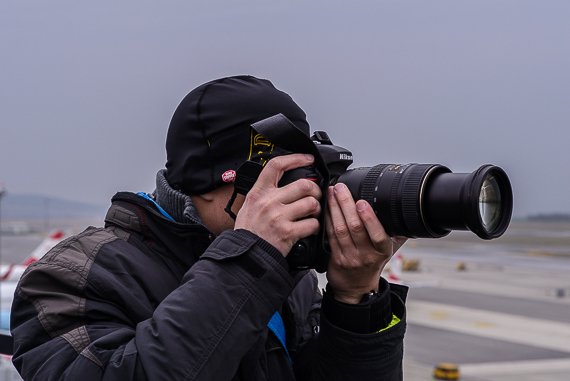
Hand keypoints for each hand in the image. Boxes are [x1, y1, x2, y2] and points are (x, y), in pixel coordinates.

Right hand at [235, 154, 321, 255]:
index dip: (295, 158)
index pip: (277, 166)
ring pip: (311, 203)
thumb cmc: (248, 232)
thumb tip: (280, 181)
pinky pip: (312, 224)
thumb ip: (264, 193)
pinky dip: (315, 227)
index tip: (307, 159)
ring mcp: (278, 217)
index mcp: (259, 192)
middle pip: (304, 184)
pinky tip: (309, 228)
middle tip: (315, 197)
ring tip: (312, 214)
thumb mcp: (249, 205)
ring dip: (317, 209)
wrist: (245, 255)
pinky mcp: (288, 233)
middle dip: (315, 191)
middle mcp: (269, 202)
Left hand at [325, 183, 406, 303]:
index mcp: (382, 251)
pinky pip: (330, 235)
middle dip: (346, 204)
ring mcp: (350, 257)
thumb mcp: (389, 251)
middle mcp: (366, 255)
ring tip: (333, 192)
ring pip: (340, 229)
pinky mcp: (335, 258)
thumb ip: (396, 233)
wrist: (356, 288)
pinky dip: (328, 219)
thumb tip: (407, 213)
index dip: (369, 218)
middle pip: (355, 227)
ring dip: (335, 208)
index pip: (378, 235)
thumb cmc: (372, 265)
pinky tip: (326, 207)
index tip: (362, 202)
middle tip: (341, 188)